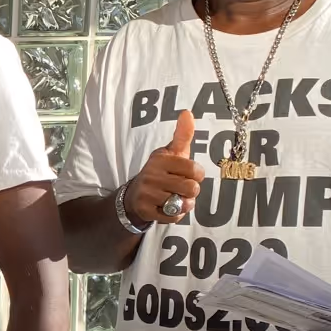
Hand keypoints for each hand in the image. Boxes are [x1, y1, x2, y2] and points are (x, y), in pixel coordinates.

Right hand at [123, 111, 204, 225]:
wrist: (134, 195)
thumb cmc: (160, 172)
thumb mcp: (170, 153)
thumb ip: (182, 134)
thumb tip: (188, 113)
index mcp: (161, 159)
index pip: (194, 170)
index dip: (197, 175)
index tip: (188, 174)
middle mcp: (152, 175)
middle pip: (192, 188)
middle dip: (191, 191)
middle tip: (181, 188)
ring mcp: (147, 194)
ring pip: (183, 203)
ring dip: (183, 203)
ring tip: (175, 198)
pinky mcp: (145, 210)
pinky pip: (173, 216)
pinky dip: (175, 214)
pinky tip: (167, 207)